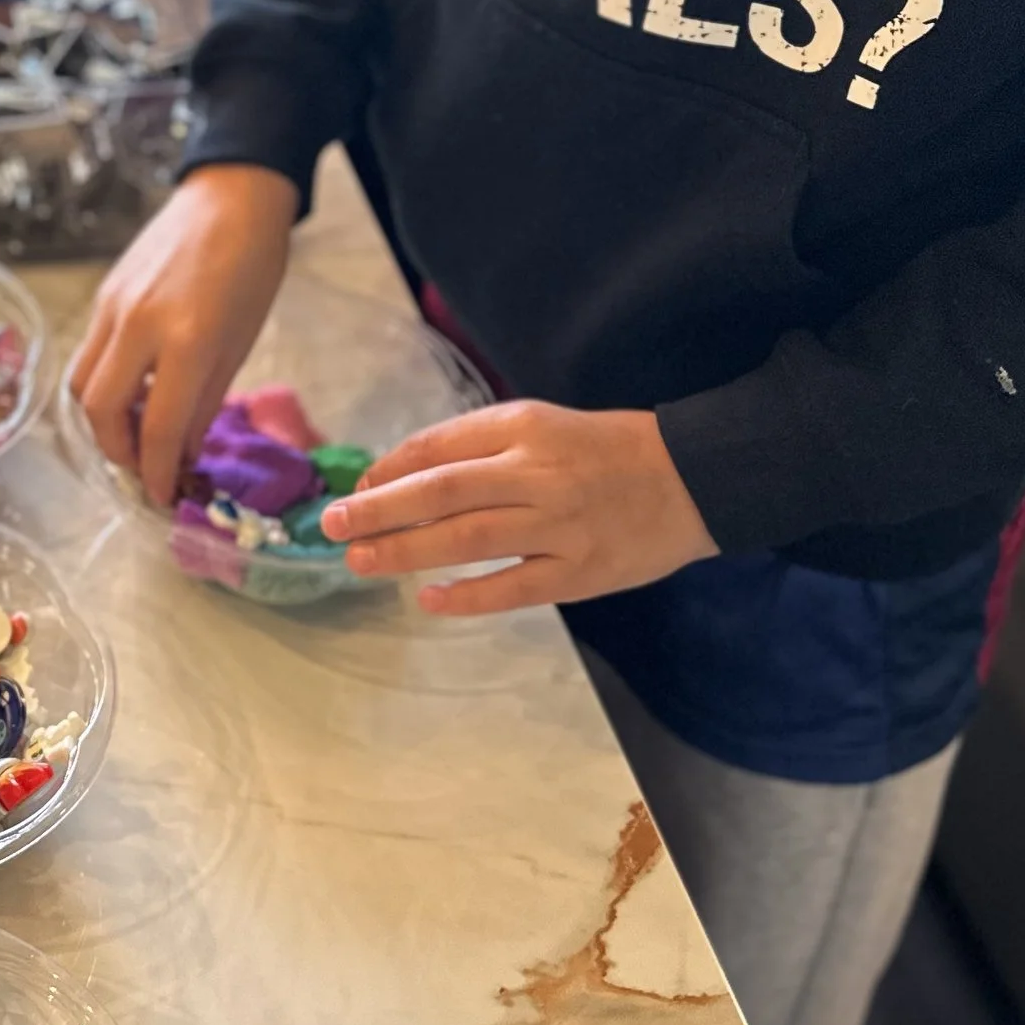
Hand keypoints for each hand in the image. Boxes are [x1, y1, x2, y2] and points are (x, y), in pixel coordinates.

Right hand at [70, 164, 298, 505]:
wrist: (230, 197)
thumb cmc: (252, 270)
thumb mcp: (240, 345)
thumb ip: (203, 404)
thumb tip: (178, 455)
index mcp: (186, 340)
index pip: (155, 428)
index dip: (155, 474)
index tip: (163, 498)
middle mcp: (138, 324)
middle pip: (100, 412)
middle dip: (119, 454)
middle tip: (145, 469)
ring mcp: (113, 307)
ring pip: (81, 385)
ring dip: (103, 422)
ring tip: (136, 432)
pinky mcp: (103, 295)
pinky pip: (89, 354)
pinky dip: (104, 385)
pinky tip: (134, 389)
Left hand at [322, 402, 715, 614]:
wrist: (692, 479)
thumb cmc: (602, 449)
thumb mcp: (539, 424)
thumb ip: (475, 444)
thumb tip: (398, 476)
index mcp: (525, 428)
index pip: (439, 447)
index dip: (389, 470)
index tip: (355, 490)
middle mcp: (538, 472)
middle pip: (442, 492)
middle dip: (379, 511)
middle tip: (331, 526)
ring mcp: (560, 526)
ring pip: (468, 539)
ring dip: (406, 552)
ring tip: (361, 561)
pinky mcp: (581, 572)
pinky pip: (513, 589)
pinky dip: (467, 596)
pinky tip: (429, 599)